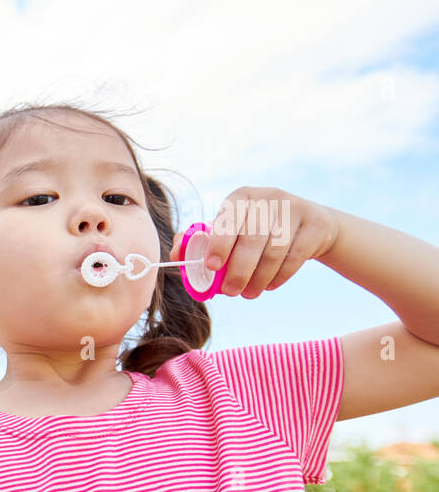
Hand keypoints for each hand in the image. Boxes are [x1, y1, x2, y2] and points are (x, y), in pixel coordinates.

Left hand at [169, 187, 339, 298]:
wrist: (310, 226)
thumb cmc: (257, 231)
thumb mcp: (232, 230)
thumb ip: (202, 241)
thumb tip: (176, 254)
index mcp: (241, 197)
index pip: (229, 218)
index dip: (220, 243)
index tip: (212, 267)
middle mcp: (268, 198)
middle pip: (252, 238)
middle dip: (239, 270)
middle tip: (230, 292)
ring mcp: (295, 209)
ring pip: (274, 251)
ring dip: (259, 278)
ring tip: (248, 294)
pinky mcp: (315, 224)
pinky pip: (295, 257)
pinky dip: (280, 276)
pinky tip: (269, 286)